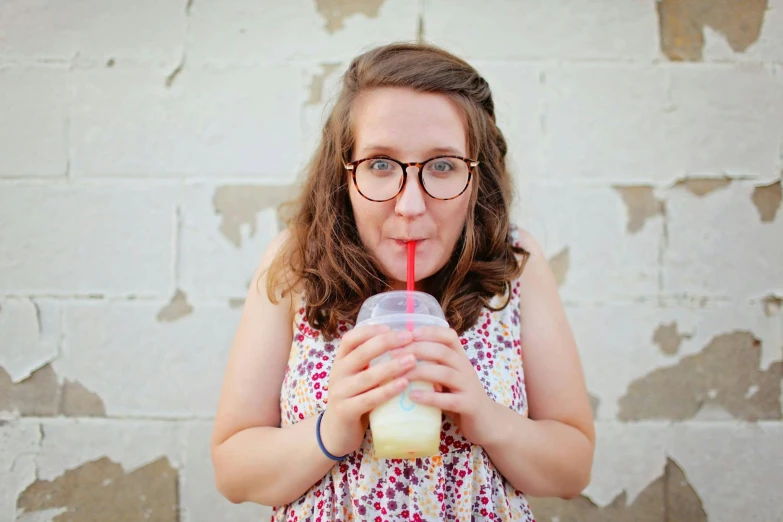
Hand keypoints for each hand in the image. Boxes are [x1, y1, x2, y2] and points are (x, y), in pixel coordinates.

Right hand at [319, 325, 416, 455]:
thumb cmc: (356, 399)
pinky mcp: (345, 411)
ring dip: (391, 366)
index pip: (350, 338)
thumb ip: (373, 362)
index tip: (391, 327)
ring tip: (412, 360)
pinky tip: (404, 384)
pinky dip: (387, 391)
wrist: (336, 432)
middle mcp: (337, 373)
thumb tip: (407, 344)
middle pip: (360, 353)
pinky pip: (369, 399)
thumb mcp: (360, 377)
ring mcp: (339, 393)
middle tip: (409, 338)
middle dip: (386, 343)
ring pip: (367, 376)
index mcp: (341, 361)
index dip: (370, 331)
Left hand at [401, 326, 495, 446]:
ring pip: (445, 373)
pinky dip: (430, 397)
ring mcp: (469, 386)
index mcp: (460, 357)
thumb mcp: (447, 376)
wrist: (486, 421)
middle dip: (416, 350)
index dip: (429, 332)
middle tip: (393, 354)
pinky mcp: (469, 405)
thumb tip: (397, 355)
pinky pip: (449, 400)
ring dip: (420, 372)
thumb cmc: (459, 395)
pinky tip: (412, 397)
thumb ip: (431, 365)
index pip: (449, 336)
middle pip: (442, 352)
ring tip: (400, 376)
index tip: (408, 333)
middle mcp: (466, 368)